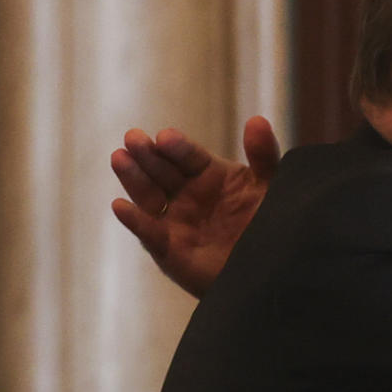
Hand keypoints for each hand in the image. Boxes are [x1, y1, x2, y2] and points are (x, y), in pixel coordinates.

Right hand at [111, 114, 279, 297]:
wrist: (270, 270)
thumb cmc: (270, 226)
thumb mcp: (270, 188)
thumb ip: (263, 156)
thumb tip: (256, 120)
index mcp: (210, 174)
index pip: (189, 156)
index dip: (177, 147)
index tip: (166, 136)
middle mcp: (187, 194)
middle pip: (163, 171)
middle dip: (147, 155)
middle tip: (133, 138)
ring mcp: (174, 220)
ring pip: (148, 195)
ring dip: (133, 177)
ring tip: (120, 158)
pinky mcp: (168, 250)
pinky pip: (149, 233)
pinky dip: (134, 220)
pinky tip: (120, 206)